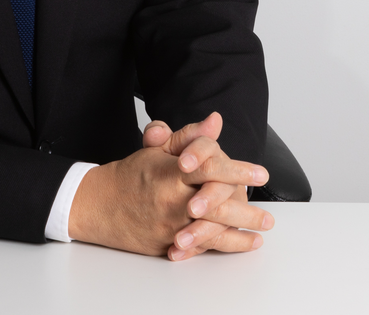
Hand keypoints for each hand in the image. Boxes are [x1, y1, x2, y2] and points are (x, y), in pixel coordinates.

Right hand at [67, 112, 272, 258]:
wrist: (99, 205)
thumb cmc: (132, 174)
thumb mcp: (158, 149)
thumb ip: (190, 136)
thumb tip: (215, 121)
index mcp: (170, 174)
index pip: (209, 169)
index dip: (237, 171)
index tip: (260, 174)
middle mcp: (171, 202)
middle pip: (216, 206)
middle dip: (246, 211)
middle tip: (269, 215)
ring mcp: (169, 226)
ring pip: (212, 231)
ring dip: (241, 233)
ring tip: (262, 232)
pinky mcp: (167, 244)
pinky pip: (201, 247)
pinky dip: (224, 246)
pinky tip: (243, 244)